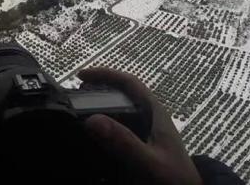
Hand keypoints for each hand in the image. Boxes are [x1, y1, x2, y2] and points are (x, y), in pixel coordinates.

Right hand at [78, 67, 201, 184]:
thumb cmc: (174, 178)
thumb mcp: (149, 161)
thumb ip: (124, 142)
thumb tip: (92, 120)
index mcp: (155, 113)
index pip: (130, 83)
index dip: (105, 75)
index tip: (81, 75)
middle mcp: (151, 118)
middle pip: (123, 94)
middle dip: (99, 89)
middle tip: (76, 95)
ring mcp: (148, 133)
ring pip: (122, 111)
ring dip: (101, 108)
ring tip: (80, 113)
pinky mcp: (144, 147)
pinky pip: (122, 129)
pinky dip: (106, 127)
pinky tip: (94, 137)